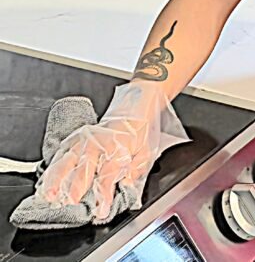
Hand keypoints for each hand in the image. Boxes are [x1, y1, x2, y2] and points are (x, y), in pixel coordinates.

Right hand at [37, 80, 188, 219]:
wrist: (136, 107)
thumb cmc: (140, 132)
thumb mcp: (146, 152)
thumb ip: (136, 171)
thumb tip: (126, 188)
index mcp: (118, 146)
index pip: (108, 173)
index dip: (103, 193)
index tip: (100, 209)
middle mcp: (99, 142)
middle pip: (83, 166)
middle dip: (75, 186)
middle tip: (69, 204)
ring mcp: (85, 139)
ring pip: (67, 160)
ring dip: (57, 179)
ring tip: (49, 195)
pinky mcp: (77, 138)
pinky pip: (61, 153)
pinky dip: (52, 168)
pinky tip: (45, 181)